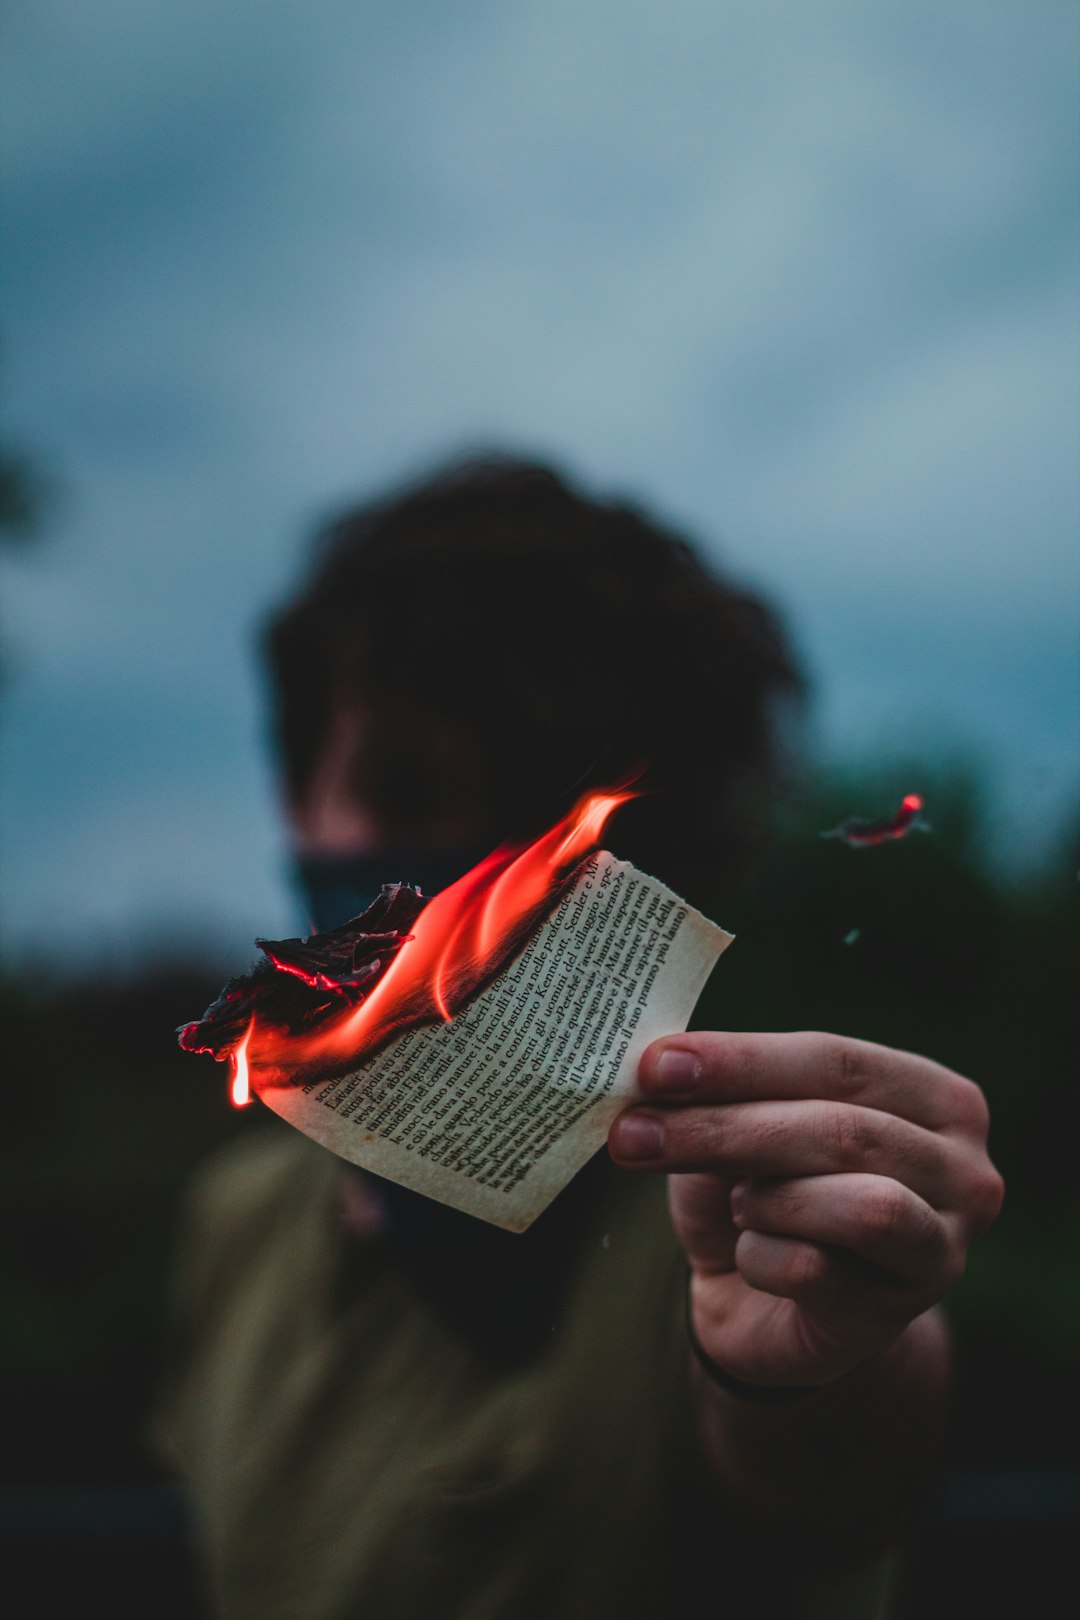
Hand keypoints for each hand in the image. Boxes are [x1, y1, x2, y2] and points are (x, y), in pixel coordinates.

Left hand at [608, 1032, 1003, 1389]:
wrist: (763, 1309)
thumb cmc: (760, 1191)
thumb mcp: (741, 1129)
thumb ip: (722, 1095)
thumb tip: (661, 1068)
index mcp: (932, 1094)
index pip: (836, 1061)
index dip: (742, 1061)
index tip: (656, 1065)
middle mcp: (962, 1168)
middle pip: (842, 1130)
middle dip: (726, 1128)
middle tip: (632, 1132)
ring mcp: (943, 1246)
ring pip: (857, 1206)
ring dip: (767, 1200)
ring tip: (738, 1205)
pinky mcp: (901, 1313)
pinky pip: (819, 1272)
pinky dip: (762, 1258)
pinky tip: (755, 1258)